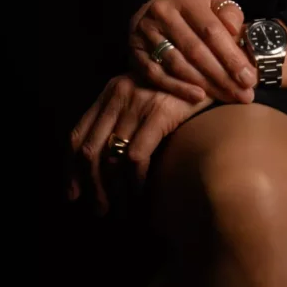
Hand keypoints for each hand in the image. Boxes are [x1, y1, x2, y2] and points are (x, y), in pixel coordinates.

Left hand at [67, 73, 214, 214]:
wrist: (215, 75)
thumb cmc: (179, 93)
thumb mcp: (143, 98)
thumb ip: (121, 119)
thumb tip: (98, 164)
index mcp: (110, 90)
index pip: (78, 134)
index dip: (71, 169)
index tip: (73, 194)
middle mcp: (119, 93)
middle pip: (90, 150)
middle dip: (91, 186)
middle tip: (99, 210)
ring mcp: (139, 101)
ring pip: (111, 157)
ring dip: (113, 191)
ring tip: (119, 211)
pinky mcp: (160, 111)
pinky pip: (136, 157)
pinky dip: (134, 182)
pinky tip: (140, 196)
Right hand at [128, 0, 256, 105]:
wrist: (152, 15)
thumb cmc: (192, 15)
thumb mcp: (213, 7)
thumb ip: (230, 15)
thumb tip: (236, 29)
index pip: (212, 30)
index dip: (231, 56)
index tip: (249, 77)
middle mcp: (164, 13)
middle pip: (196, 50)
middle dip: (223, 76)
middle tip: (243, 95)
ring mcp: (146, 33)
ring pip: (178, 65)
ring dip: (205, 85)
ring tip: (227, 97)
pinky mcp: (136, 52)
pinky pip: (158, 75)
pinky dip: (179, 88)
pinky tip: (198, 97)